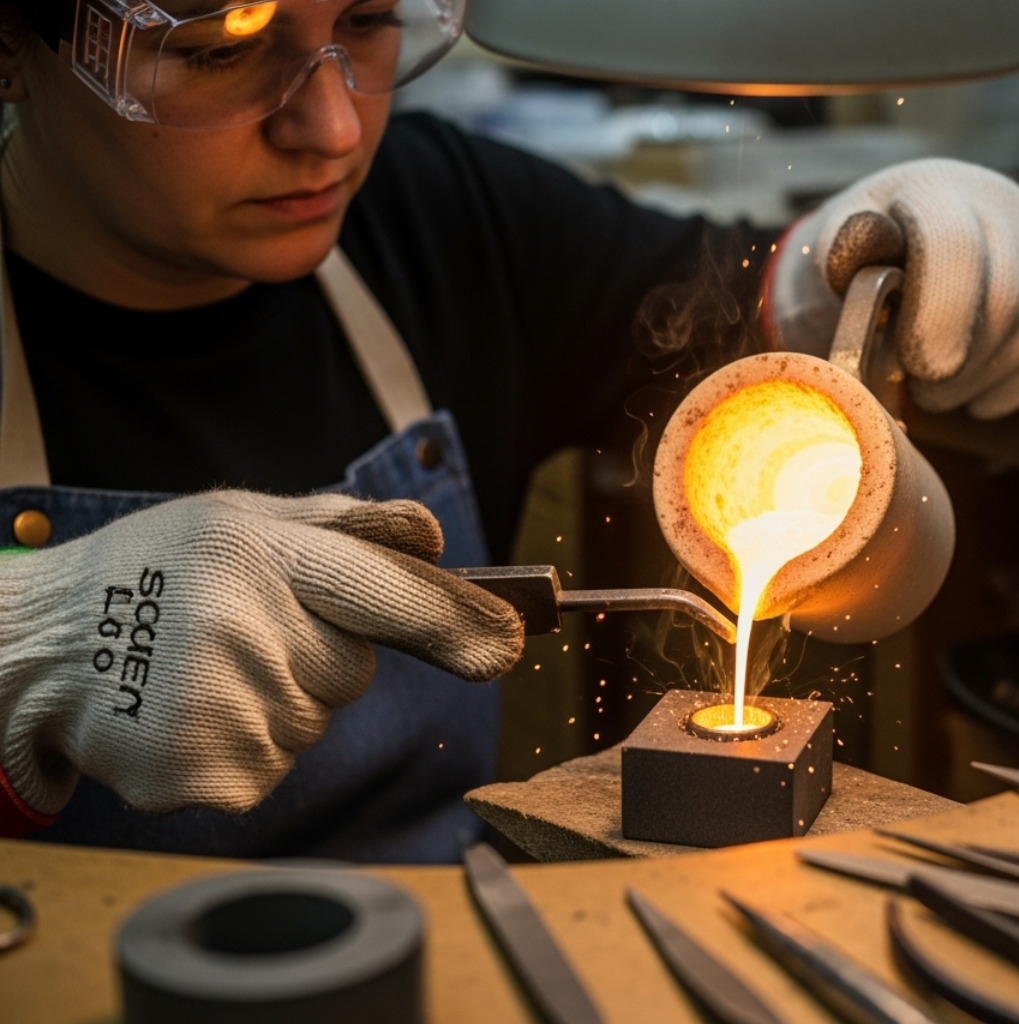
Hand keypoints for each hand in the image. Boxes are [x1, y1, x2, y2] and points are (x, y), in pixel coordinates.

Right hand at [0, 491, 521, 823]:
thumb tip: (434, 541)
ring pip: (313, 720)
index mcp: (259, 550)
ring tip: (201, 671)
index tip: (510, 646)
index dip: (453, 622)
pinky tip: (187, 714)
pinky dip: (242, 749)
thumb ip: (344, 526)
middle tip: (239, 632)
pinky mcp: (214, 774)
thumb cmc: (157, 572)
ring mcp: (228, 706)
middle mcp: (247, 627)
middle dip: (317, 655)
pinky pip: (274, 767)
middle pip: (353, 669)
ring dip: (277, 702)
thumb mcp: (241, 519)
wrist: (37, 648)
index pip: (383, 589)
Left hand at [770, 158, 1018, 418]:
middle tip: (918, 388)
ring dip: (982, 380)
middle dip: (958, 365)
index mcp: (935, 188)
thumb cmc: (866, 262)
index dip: (940, 316)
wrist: (915, 246)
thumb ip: (840, 254)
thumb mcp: (833, 253)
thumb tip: (861, 245)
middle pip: (1007, 300)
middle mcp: (1004, 205)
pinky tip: (973, 389)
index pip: (956, 247)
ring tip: (937, 390)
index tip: (916, 367)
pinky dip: (1013, 384)